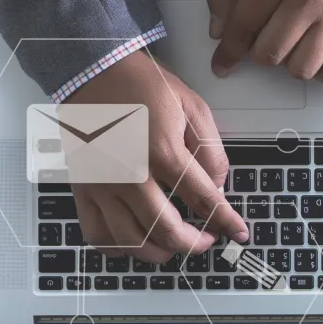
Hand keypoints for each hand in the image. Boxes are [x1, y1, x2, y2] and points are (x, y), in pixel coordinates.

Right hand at [64, 50, 241, 261]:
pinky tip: (137, 242)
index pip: (203, 200)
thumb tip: (218, 188)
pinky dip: (120, 249)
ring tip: (175, 244)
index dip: (226, 221)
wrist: (93, 70)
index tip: (238, 232)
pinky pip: (99, 236)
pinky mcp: (83, 190)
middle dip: (195, 244)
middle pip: (168, 232)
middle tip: (207, 239)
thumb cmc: (143, 85)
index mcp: (162, 152)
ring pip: (134, 242)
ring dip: (161, 253)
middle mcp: (130, 176)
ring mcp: (103, 186)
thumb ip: (210, 150)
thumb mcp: (191, 106)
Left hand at [206, 0, 322, 82]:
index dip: (228, 50)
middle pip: (270, 53)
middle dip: (259, 50)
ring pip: (301, 69)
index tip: (222, 64)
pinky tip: (316, 51)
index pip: (243, 25)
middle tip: (266, 34)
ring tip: (293, 40)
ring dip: (290, 61)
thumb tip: (219, 32)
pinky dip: (321, 71)